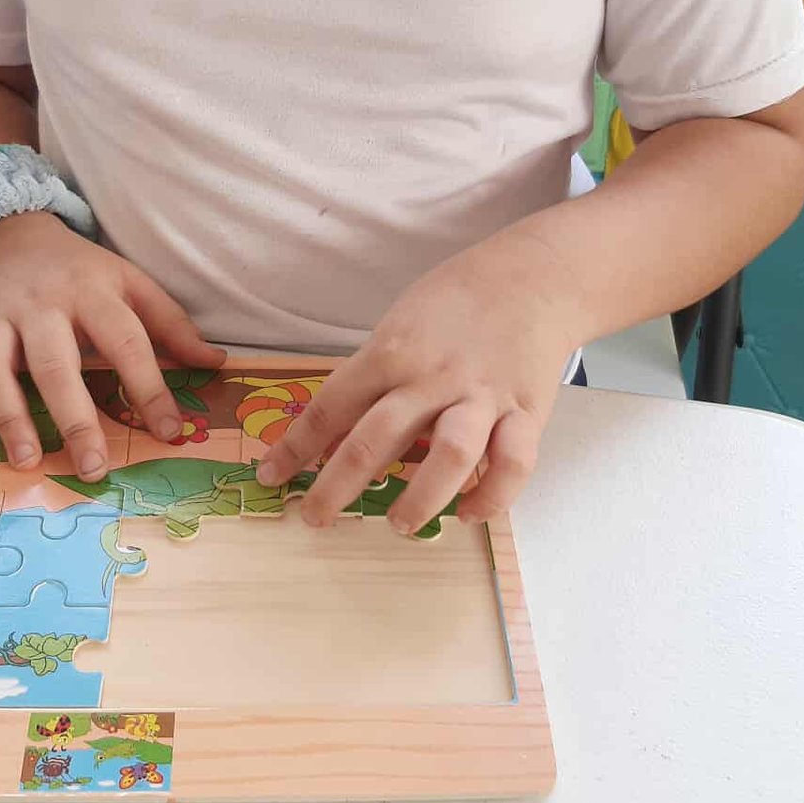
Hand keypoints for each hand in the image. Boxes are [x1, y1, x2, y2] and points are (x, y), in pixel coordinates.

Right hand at [0, 212, 225, 476]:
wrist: (7, 234)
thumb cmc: (77, 271)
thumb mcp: (128, 281)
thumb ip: (170, 323)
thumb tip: (216, 363)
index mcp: (90, 291)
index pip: (126, 340)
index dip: (150, 387)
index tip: (169, 432)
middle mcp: (39, 306)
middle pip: (54, 362)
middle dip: (74, 417)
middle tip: (93, 467)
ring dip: (8, 416)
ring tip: (29, 459)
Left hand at [254, 225, 578, 533]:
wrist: (533, 277)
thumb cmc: (454, 303)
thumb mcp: (400, 327)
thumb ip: (373, 377)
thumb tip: (334, 434)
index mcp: (391, 353)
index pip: (330, 407)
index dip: (295, 448)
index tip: (270, 477)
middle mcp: (433, 377)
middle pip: (377, 438)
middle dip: (338, 486)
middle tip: (316, 519)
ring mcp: (482, 395)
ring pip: (450, 453)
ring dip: (421, 498)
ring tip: (398, 525)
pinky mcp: (527, 410)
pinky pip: (513, 462)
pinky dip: (491, 496)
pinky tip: (467, 514)